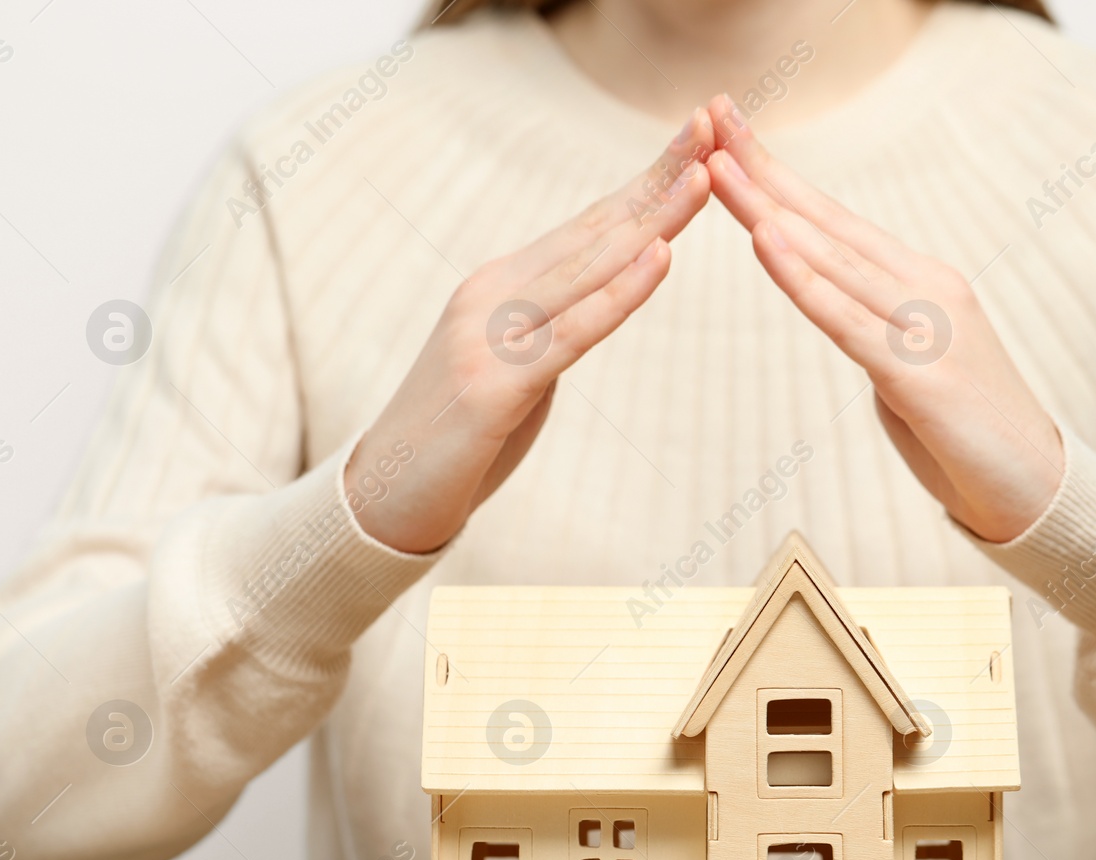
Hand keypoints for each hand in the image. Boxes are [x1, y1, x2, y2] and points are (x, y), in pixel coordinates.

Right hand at [347, 110, 715, 553]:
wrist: (380, 499)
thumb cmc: (457, 439)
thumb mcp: (512, 369)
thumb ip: (550, 330)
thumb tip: (594, 306)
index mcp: (501, 286)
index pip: (590, 224)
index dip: (647, 180)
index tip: (701, 139)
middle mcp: (493, 294)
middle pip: (595, 229)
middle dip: (661, 177)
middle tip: (715, 125)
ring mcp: (489, 335)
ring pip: (588, 268)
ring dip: (652, 220)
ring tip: (705, 176)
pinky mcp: (494, 385)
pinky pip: (571, 332)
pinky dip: (619, 293)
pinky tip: (660, 258)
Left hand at [704, 96, 1063, 543]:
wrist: (1039, 489)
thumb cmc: (970, 435)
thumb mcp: (913, 370)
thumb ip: (875, 336)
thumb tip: (840, 320)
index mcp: (923, 283)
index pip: (837, 221)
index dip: (781, 177)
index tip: (731, 135)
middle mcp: (928, 289)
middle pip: (828, 224)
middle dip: (764, 172)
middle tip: (713, 118)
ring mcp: (928, 327)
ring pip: (831, 260)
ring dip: (768, 211)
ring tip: (718, 167)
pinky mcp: (921, 374)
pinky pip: (846, 320)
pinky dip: (801, 279)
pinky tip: (765, 241)